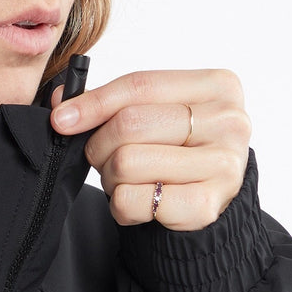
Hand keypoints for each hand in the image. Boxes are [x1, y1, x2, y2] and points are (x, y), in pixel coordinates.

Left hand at [50, 69, 251, 230]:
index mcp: (217, 86)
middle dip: (100, 145)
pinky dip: (122, 205)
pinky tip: (139, 200)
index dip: (94, 102)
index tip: (61, 118)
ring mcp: (223, 165)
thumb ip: (110, 101)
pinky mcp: (208, 205)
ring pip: (127, 163)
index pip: (140, 86)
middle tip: (104, 157)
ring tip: (127, 179)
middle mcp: (229, 122)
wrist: (210, 196)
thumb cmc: (178, 147)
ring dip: (111, 176)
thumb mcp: (155, 112)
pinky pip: (134, 200)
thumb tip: (61, 101)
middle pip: (130, 124)